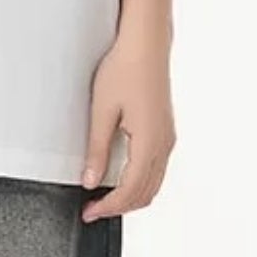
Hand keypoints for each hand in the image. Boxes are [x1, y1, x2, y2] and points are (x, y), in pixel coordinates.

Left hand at [79, 32, 175, 219]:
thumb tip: (91, 180)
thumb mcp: (102, 111)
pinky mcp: (165, 133)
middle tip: (92, 210)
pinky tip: (119, 180)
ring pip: (153, 184)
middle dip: (119, 208)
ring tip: (103, 199)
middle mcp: (164, 144)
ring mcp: (167, 139)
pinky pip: (155, 170)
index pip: (130, 190)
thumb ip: (97, 149)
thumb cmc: (125, 69)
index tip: (89, 212)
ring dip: (130, 197)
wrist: (145, 45)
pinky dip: (139, 183)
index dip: (108, 207)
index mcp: (149, 141)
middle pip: (145, 193)